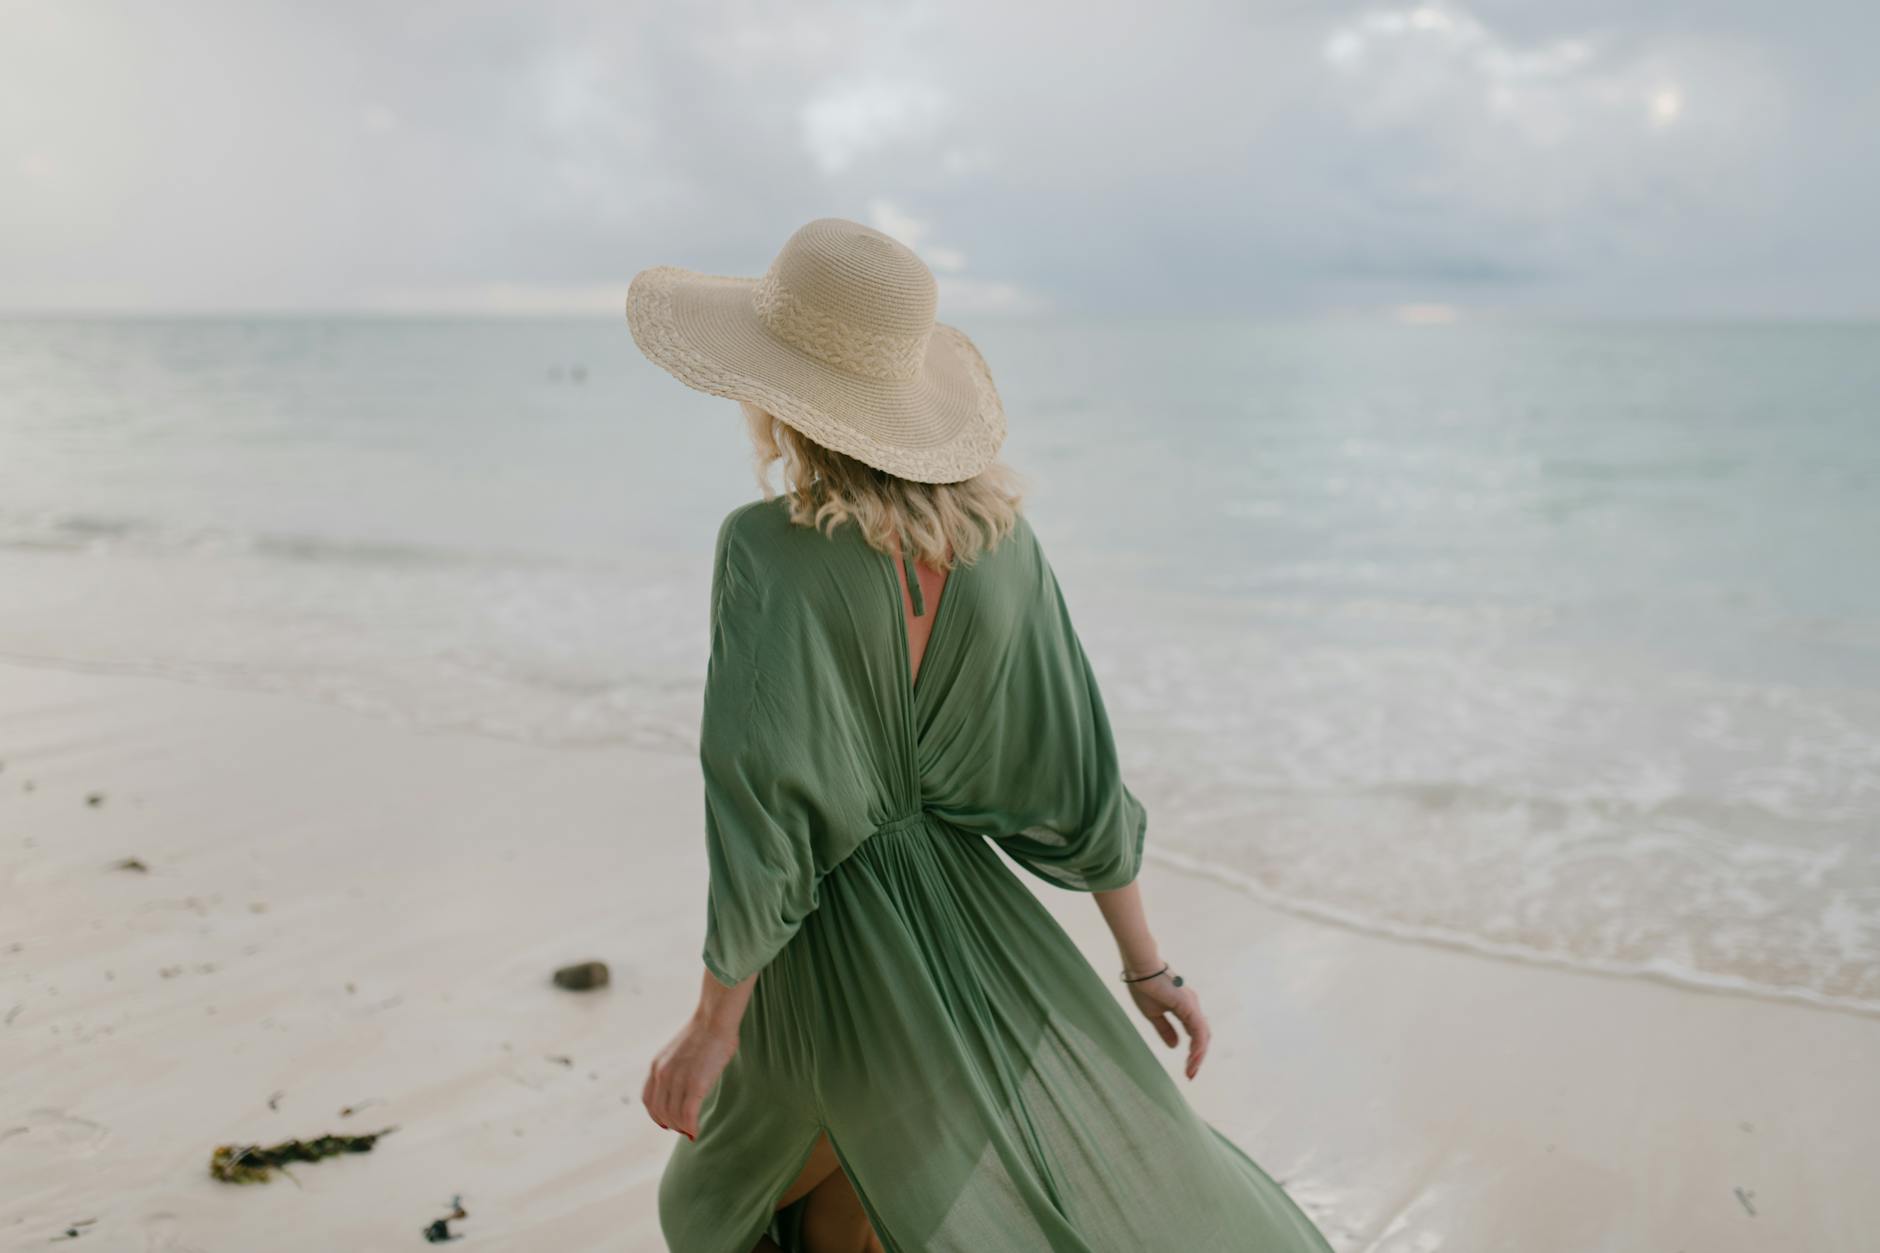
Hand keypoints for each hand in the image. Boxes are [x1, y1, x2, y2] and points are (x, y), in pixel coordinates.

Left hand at [642, 1012, 738, 1139]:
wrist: (715, 1020)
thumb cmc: (705, 1033)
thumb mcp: (679, 1052)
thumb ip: (675, 1069)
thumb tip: (685, 1083)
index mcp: (657, 1066)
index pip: (648, 1100)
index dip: (657, 1115)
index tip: (667, 1122)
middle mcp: (662, 1075)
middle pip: (660, 1112)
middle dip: (672, 1124)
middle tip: (684, 1129)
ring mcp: (677, 1080)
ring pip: (674, 1117)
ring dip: (682, 1128)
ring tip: (691, 1131)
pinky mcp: (695, 1084)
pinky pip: (688, 1116)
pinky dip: (691, 1128)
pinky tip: (696, 1132)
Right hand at [1126, 967, 1210, 1079]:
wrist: (1139, 969)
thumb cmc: (1144, 986)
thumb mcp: (1153, 1014)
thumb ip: (1165, 1030)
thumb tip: (1175, 1046)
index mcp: (1185, 1008)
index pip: (1194, 1034)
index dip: (1193, 1052)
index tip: (1187, 1069)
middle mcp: (1192, 1007)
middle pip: (1202, 1036)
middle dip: (1198, 1057)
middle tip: (1190, 1074)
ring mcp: (1192, 1006)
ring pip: (1203, 1035)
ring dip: (1199, 1055)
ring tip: (1191, 1071)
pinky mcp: (1189, 1006)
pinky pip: (1198, 1030)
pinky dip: (1198, 1046)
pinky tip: (1193, 1058)